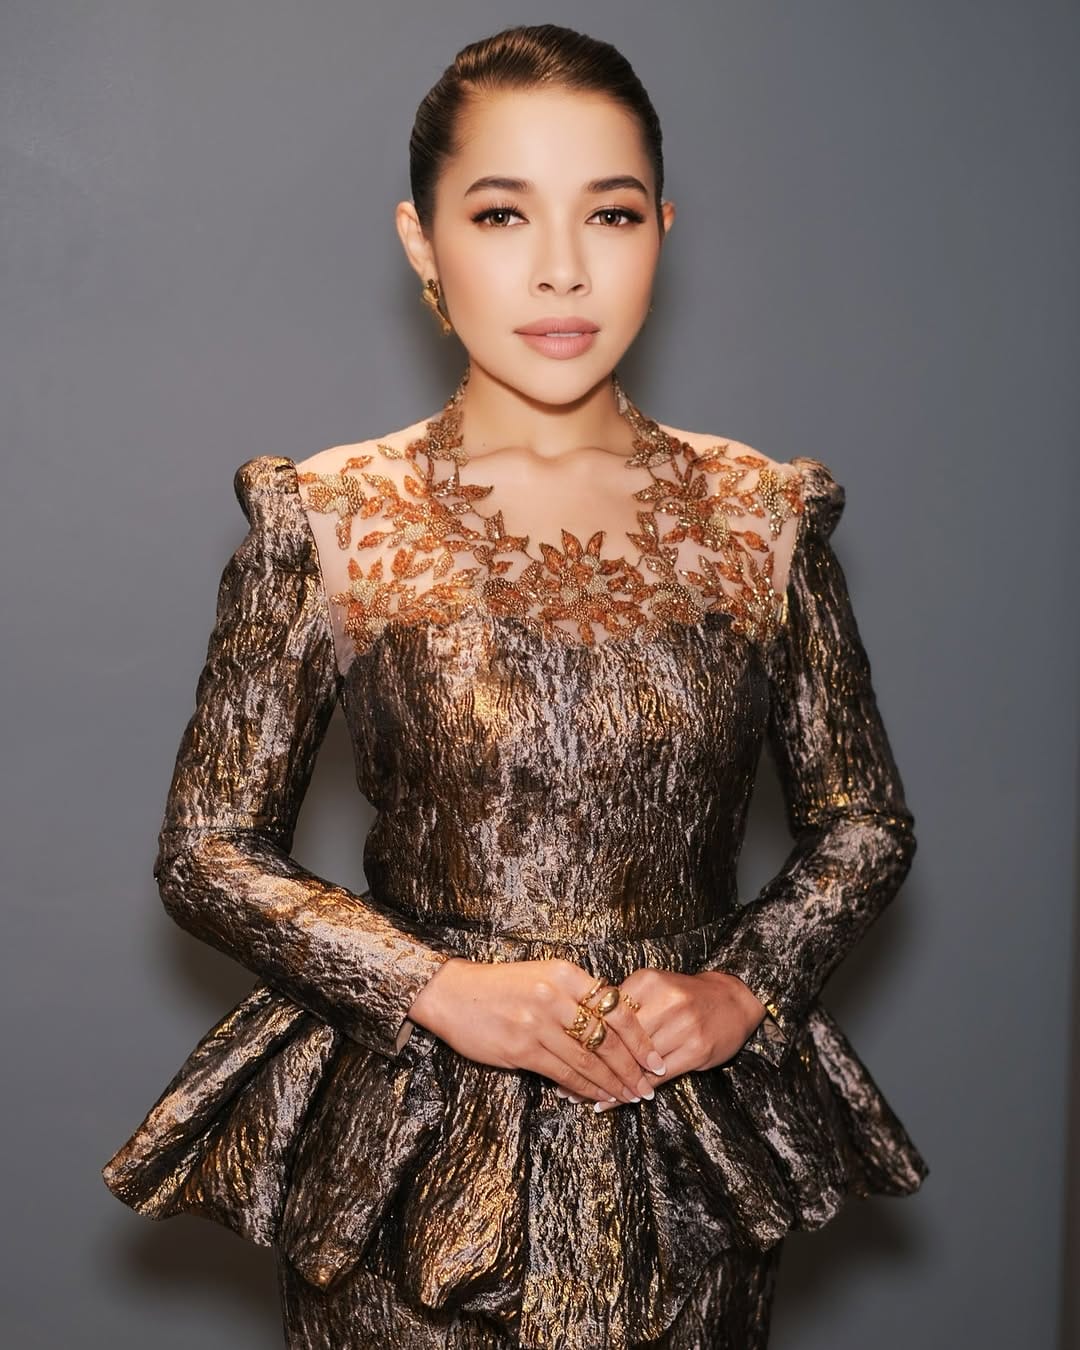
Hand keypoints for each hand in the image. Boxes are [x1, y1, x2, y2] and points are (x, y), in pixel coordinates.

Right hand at [407, 957, 665, 1104]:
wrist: (452, 993)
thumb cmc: (500, 987)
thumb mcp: (543, 977)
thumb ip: (575, 997)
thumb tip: (611, 1030)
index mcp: (566, 974)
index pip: (617, 1009)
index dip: (641, 1039)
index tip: (656, 1059)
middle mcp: (556, 995)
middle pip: (608, 1039)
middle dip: (633, 1068)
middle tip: (649, 1086)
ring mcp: (539, 1022)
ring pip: (589, 1060)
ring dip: (614, 1083)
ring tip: (630, 1097)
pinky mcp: (522, 1047)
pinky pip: (564, 1073)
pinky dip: (586, 1089)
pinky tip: (598, 1098)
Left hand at [559, 969, 766, 1110]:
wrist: (732, 1000)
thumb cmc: (684, 996)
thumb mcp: (653, 988)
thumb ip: (622, 1005)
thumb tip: (579, 1026)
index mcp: (647, 981)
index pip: (605, 1013)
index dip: (579, 1036)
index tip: (556, 1053)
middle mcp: (665, 1001)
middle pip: (617, 1038)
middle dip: (587, 1063)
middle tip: (560, 1084)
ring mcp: (682, 1026)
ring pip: (634, 1061)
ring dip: (605, 1083)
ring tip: (578, 1098)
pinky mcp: (695, 1050)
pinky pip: (655, 1078)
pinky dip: (630, 1093)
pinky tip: (611, 1102)